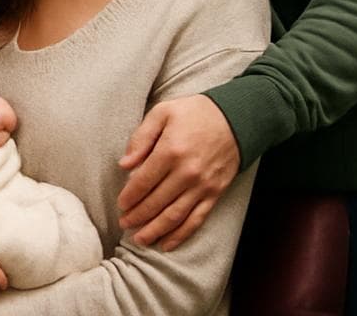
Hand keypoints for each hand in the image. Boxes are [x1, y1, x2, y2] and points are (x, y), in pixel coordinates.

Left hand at [118, 95, 240, 249]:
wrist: (236, 118)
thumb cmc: (193, 113)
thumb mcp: (162, 113)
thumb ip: (141, 138)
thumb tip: (124, 164)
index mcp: (170, 151)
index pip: (143, 182)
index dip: (129, 197)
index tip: (120, 205)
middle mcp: (187, 172)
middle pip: (156, 202)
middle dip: (137, 216)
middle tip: (124, 224)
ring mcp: (203, 186)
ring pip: (175, 216)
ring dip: (155, 230)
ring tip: (140, 239)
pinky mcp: (215, 194)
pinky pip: (196, 219)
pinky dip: (181, 234)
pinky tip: (167, 244)